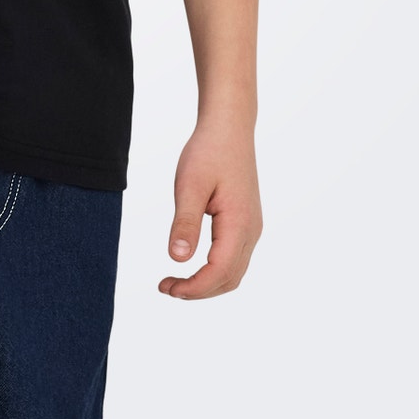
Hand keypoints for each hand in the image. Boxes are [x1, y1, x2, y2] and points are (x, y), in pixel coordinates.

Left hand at [158, 115, 262, 299]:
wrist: (229, 128)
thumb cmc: (208, 152)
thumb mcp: (189, 186)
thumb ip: (185, 223)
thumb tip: (178, 260)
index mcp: (239, 224)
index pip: (219, 272)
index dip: (194, 288)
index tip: (167, 287)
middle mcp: (251, 230)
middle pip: (229, 279)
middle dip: (199, 290)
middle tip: (166, 287)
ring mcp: (252, 227)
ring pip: (234, 271)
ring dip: (207, 283)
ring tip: (176, 280)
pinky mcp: (247, 221)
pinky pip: (235, 257)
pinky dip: (215, 270)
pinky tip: (193, 263)